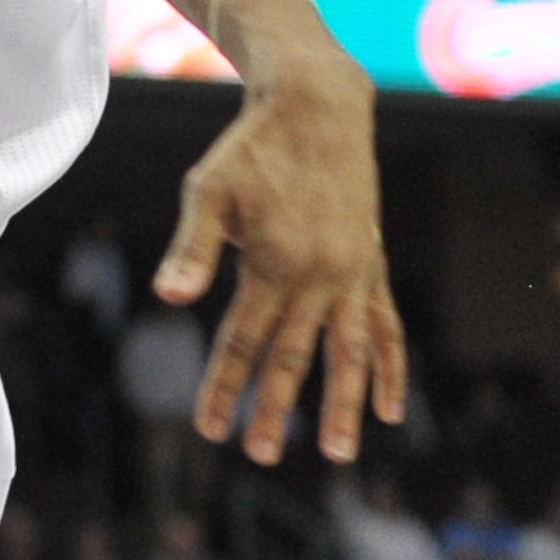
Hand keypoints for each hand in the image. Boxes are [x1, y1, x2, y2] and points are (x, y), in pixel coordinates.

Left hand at [156, 42, 405, 465]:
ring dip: (342, 404)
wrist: (317, 105)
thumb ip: (192, 248)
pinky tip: (390, 408)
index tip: (209, 428)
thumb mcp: (209, 190)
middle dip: (275, 408)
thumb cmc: (252, 148)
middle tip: (258, 454)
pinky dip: (390, 367)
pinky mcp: (371, 265)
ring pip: (351, 353)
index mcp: (275, 263)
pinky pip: (386, 326)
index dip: (225, 387)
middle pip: (294, 356)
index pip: (243, 341)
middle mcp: (320, 276)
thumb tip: (168, 297)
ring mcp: (352, 274)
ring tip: (338, 452)